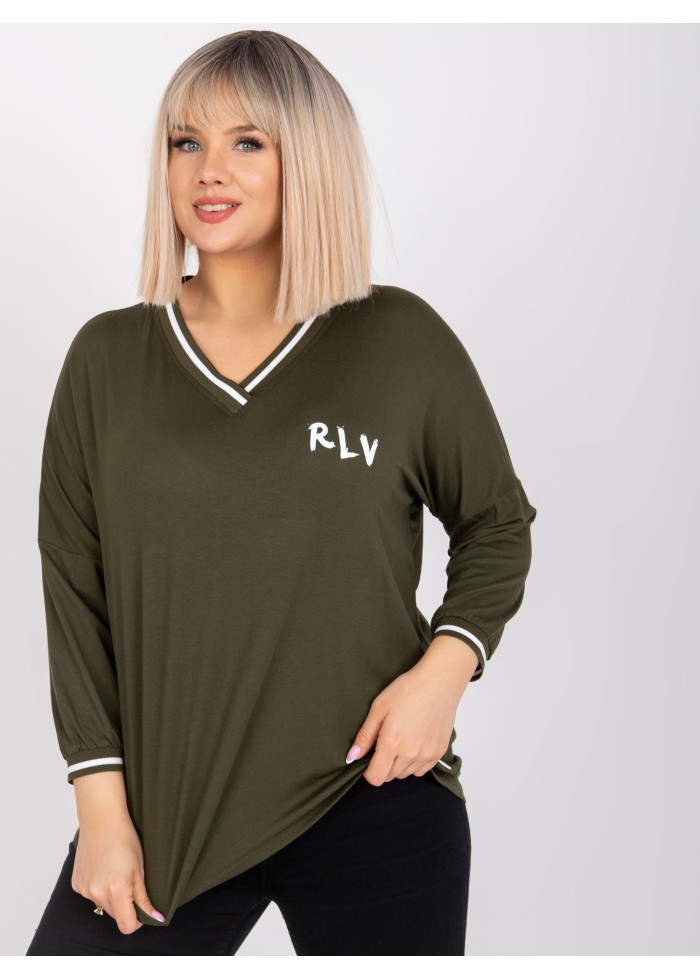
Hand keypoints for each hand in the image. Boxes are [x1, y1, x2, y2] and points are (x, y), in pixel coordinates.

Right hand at [71, 817, 163, 932]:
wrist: (101, 820)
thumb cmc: (124, 839)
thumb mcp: (140, 869)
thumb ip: (144, 897)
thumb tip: (156, 917)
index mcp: (116, 890)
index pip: (127, 926)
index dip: (137, 921)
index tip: (142, 909)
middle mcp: (97, 893)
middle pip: (115, 916)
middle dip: (125, 905)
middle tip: (130, 881)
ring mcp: (84, 889)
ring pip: (102, 905)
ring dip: (111, 896)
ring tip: (115, 871)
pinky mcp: (76, 884)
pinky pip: (91, 895)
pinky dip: (98, 888)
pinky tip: (103, 869)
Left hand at [345, 638, 477, 784]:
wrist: (439, 682)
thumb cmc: (408, 689)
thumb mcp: (379, 707)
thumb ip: (365, 736)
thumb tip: (352, 756)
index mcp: (392, 743)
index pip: (376, 778)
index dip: (368, 770)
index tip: (369, 757)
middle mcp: (411, 754)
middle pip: (389, 776)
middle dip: (382, 764)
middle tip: (385, 742)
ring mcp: (427, 755)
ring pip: (405, 774)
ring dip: (398, 764)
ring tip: (401, 739)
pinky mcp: (439, 752)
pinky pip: (421, 770)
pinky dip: (414, 763)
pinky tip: (414, 743)